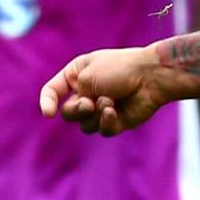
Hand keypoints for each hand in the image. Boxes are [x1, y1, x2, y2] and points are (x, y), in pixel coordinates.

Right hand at [39, 45, 184, 135]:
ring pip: (84, 125)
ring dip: (94, 115)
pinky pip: (102, 130)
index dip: (47, 103)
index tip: (48, 114)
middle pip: (68, 113)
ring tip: (109, 102)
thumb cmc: (119, 69)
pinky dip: (106, 123)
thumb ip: (75, 96)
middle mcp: (87, 92)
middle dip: (77, 110)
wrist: (151, 77)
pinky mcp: (116, 121)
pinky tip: (114, 112)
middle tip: (89, 103)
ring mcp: (102, 108)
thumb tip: (82, 113)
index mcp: (76, 75)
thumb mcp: (87, 76)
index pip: (53, 91)